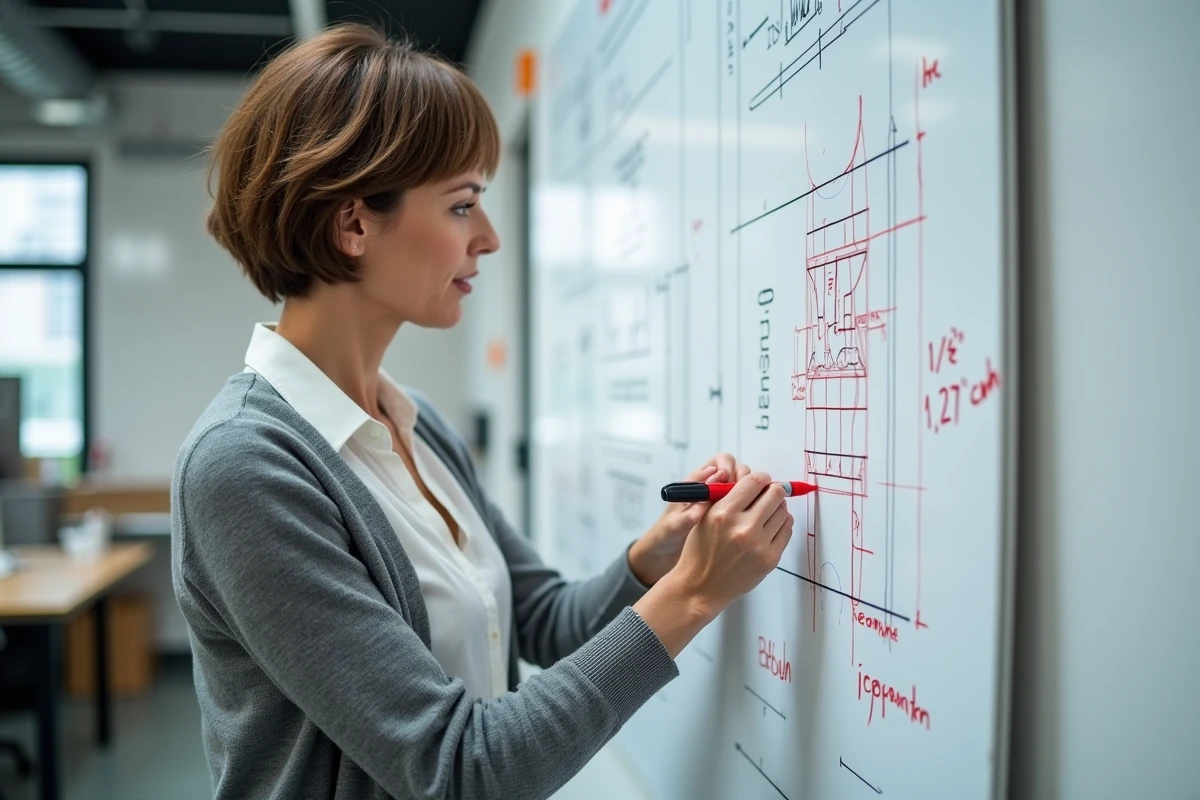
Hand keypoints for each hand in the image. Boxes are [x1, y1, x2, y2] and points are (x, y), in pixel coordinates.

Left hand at [627, 454, 751, 584]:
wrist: (667, 548)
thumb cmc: (667, 534)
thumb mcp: (673, 527)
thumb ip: (686, 518)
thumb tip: (701, 508)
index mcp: (697, 482)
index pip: (719, 462)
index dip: (728, 468)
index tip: (729, 481)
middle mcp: (711, 487)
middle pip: (737, 470)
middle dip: (744, 478)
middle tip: (746, 494)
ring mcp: (721, 499)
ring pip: (743, 485)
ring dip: (750, 492)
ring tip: (750, 507)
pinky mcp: (727, 512)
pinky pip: (744, 502)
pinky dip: (750, 505)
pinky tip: (751, 518)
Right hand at [667, 471, 793, 615]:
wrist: (701, 586)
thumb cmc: (700, 551)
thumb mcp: (704, 516)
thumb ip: (726, 496)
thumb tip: (753, 480)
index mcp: (724, 512)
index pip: (755, 481)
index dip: (761, 478)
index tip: (761, 481)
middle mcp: (744, 527)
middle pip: (775, 494)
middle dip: (772, 491)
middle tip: (767, 495)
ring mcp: (759, 545)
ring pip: (784, 512)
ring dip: (777, 508)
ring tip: (766, 513)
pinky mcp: (770, 559)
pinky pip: (787, 530)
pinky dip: (781, 524)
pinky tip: (770, 527)